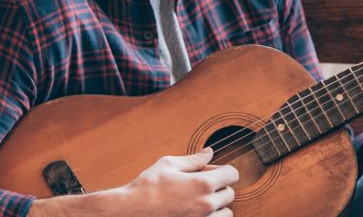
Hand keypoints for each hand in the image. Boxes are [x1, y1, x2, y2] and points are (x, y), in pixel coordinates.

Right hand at [121, 147, 237, 215]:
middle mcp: (206, 204)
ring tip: (198, 202)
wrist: (129, 214)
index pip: (233, 174)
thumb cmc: (146, 189)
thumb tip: (209, 152)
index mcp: (202, 184)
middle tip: (201, 187)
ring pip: (226, 213)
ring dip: (218, 207)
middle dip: (219, 188)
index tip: (215, 172)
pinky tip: (195, 212)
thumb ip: (193, 160)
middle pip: (230, 194)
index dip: (225, 171)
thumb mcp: (168, 165)